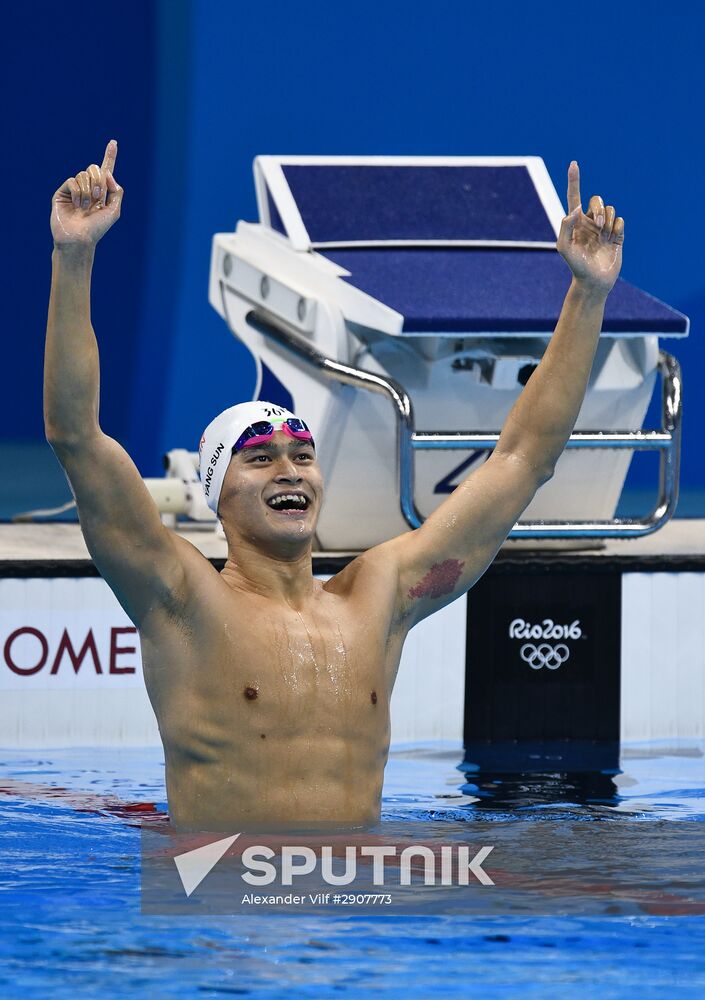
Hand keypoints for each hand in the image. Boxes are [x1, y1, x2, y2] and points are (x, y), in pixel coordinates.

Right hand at [51, 140, 122, 247]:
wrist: (78, 238)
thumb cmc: (97, 229)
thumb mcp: (113, 212)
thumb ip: (116, 192)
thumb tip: (108, 174)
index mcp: (101, 193)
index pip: (106, 171)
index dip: (110, 157)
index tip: (114, 142)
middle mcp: (88, 189)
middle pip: (94, 168)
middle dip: (99, 181)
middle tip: (98, 197)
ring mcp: (74, 189)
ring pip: (84, 174)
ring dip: (88, 191)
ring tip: (85, 207)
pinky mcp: (62, 192)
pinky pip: (72, 180)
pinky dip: (78, 192)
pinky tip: (76, 205)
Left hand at [556, 161, 623, 294]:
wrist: (594, 282)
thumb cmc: (576, 266)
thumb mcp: (565, 248)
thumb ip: (566, 226)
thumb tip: (575, 208)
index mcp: (575, 222)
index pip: (573, 196)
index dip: (574, 180)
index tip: (573, 163)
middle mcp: (589, 222)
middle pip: (597, 199)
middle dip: (599, 209)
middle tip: (598, 225)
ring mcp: (604, 228)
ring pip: (610, 209)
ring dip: (608, 221)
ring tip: (603, 237)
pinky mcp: (617, 235)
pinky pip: (620, 220)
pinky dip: (617, 228)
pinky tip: (612, 240)